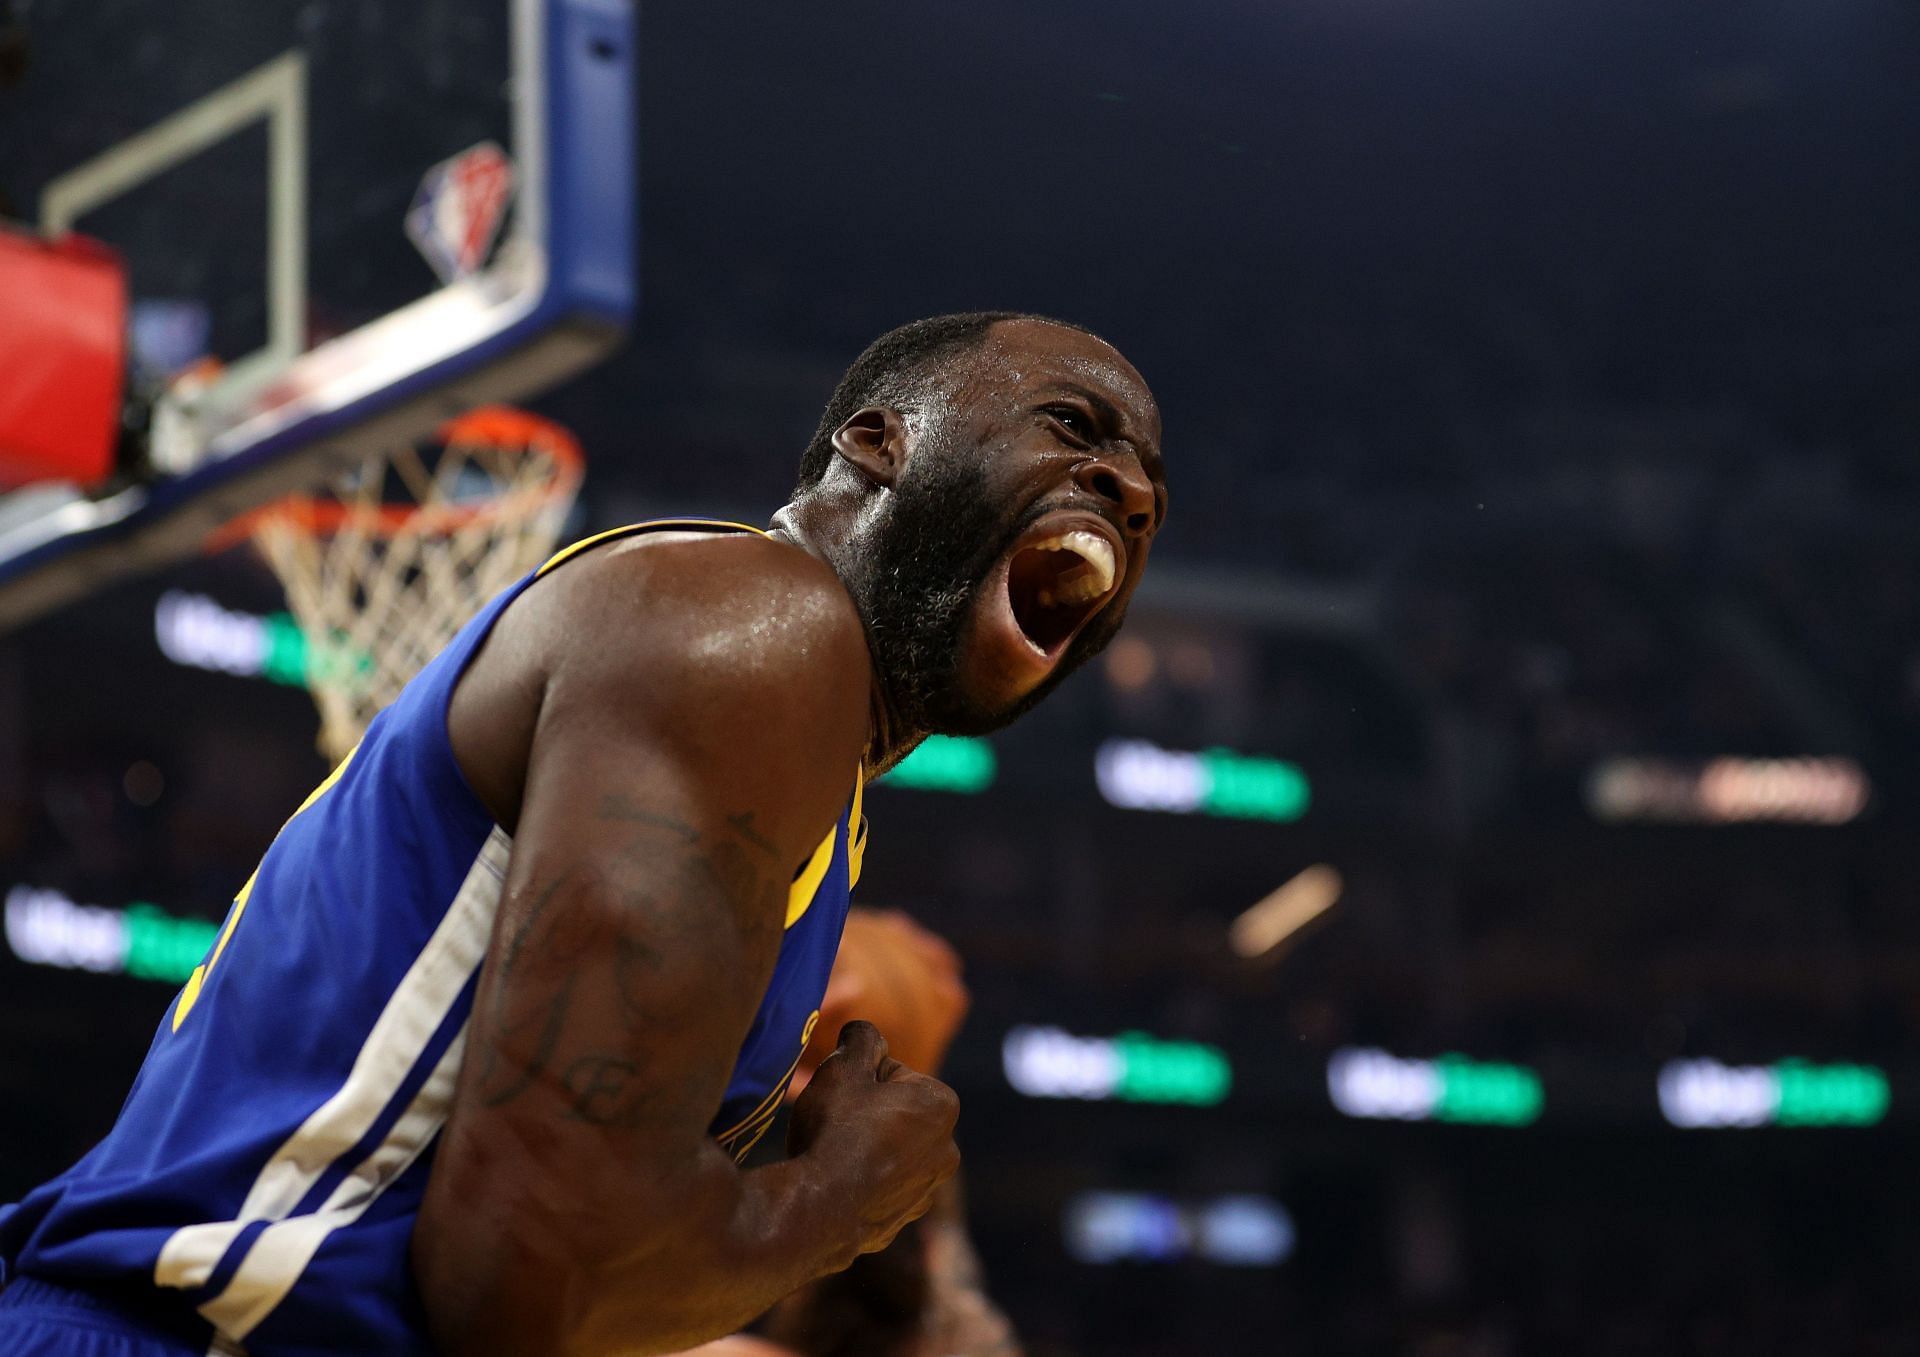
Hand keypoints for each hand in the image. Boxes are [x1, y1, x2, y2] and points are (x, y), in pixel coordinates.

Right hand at [786, 1020, 960, 1258]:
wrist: (818, 1210)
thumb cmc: (836, 1131)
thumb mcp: (844, 1067)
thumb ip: (861, 1038)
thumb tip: (866, 1034)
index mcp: (942, 1104)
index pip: (893, 1073)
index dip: (860, 1080)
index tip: (845, 1099)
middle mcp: (947, 1148)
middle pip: (895, 1112)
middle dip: (868, 1114)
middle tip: (836, 1125)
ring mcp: (928, 1189)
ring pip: (889, 1150)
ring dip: (866, 1148)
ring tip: (835, 1155)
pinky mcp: (905, 1218)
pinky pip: (880, 1186)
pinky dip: (863, 1182)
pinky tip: (837, 1184)